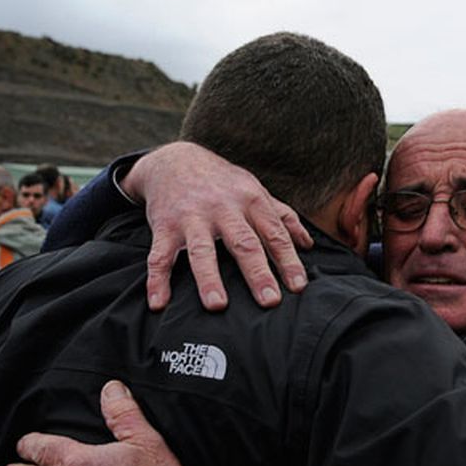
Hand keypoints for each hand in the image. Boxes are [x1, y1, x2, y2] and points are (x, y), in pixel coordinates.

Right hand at [124, 142, 313, 311]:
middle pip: (243, 243)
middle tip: (270, 301)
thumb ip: (282, 217)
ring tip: (217, 305)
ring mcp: (192, 217)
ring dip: (209, 278)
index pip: (274, 234)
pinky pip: (159, 255)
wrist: (175, 160)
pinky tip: (159, 302)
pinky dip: (157, 280)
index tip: (298, 287)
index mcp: (251, 200)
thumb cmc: (223, 183)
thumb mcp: (255, 191)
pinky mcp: (164, 226)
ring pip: (201, 250)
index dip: (288, 260)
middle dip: (257, 273)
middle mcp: (223, 208)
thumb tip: (308, 244)